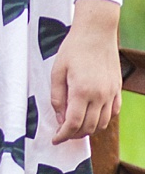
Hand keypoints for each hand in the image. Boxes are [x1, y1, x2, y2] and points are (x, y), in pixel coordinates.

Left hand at [51, 0, 120, 142]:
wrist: (96, 32)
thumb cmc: (73, 50)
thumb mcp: (57, 73)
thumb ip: (57, 98)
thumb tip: (60, 119)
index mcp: (82, 91)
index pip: (73, 123)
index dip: (63, 135)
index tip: (55, 140)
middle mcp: (100, 94)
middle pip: (89, 127)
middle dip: (74, 135)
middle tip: (63, 134)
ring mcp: (111, 92)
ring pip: (103, 122)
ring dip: (89, 129)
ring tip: (76, 127)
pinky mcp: (117, 88)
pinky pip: (113, 111)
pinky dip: (103, 119)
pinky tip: (92, 116)